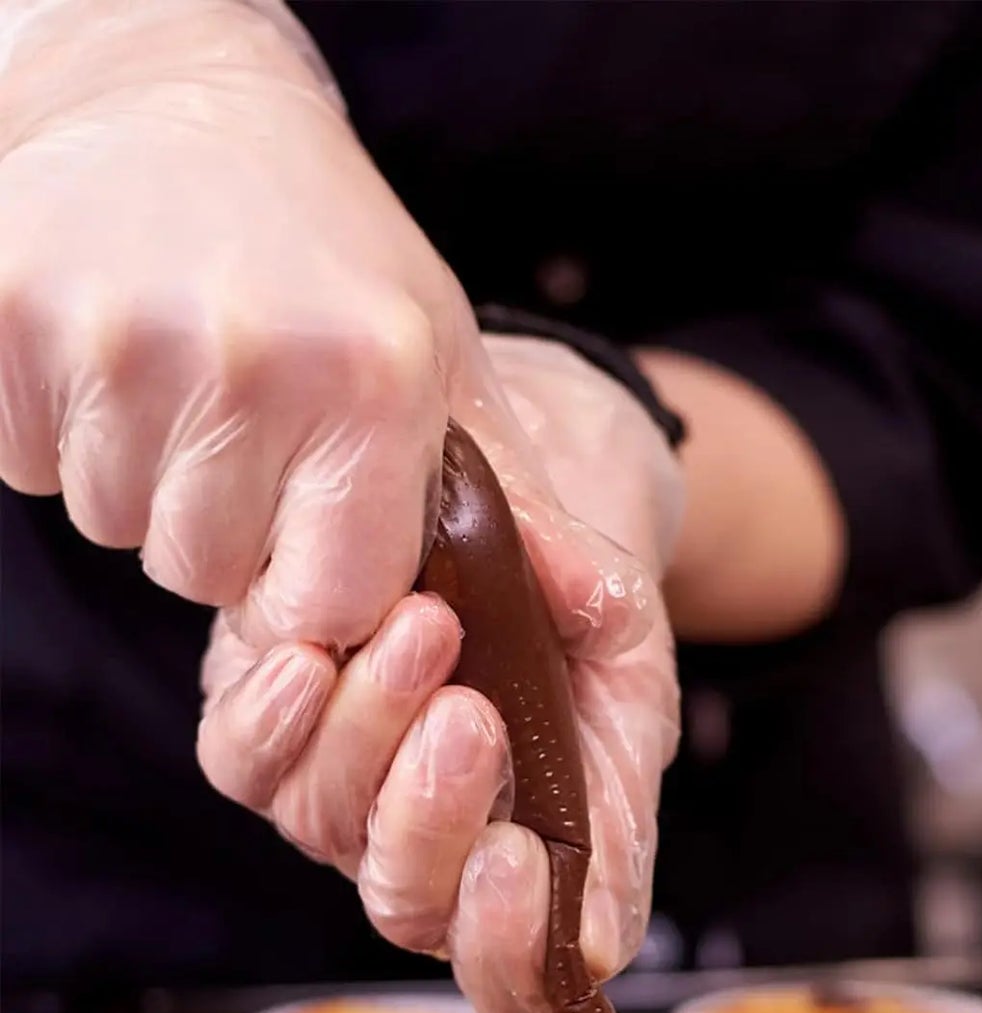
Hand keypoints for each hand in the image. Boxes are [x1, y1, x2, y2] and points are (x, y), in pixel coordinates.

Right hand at [0, 0, 640, 658]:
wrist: (172, 100)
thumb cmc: (332, 254)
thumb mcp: (440, 357)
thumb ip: (505, 492)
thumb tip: (582, 601)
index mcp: (372, 384)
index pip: (332, 602)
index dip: (316, 593)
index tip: (310, 547)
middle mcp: (247, 363)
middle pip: (207, 574)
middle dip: (227, 533)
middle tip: (245, 432)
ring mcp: (111, 339)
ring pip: (116, 528)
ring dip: (146, 485)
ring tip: (182, 384)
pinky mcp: (2, 318)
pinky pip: (31, 469)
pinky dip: (62, 438)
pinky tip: (110, 359)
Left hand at [199, 342, 683, 1012]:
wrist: (512, 495)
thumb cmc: (576, 574)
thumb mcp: (621, 602)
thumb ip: (612, 628)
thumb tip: (594, 647)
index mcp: (554, 842)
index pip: (527, 967)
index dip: (511, 948)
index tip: (519, 855)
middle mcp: (448, 836)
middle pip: (408, 907)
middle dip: (431, 824)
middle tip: (469, 716)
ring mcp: (356, 789)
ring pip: (326, 829)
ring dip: (368, 738)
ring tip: (425, 624)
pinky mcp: (280, 727)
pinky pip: (245, 765)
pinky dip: (271, 722)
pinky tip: (308, 657)